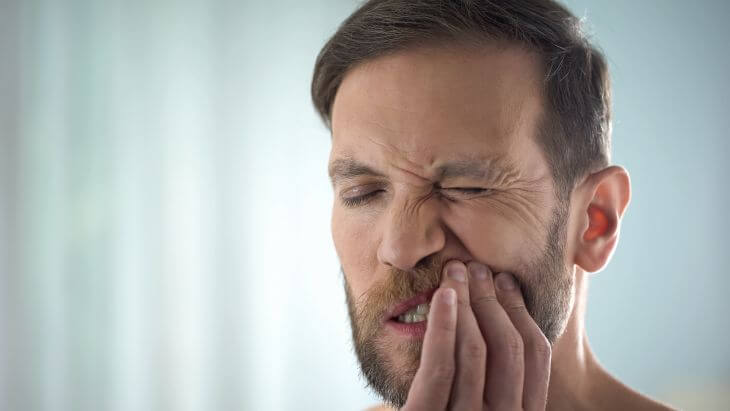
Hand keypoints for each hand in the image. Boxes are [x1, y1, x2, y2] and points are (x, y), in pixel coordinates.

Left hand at [401, 260, 550, 410]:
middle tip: (475, 267)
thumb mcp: (484, 401)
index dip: (521, 310)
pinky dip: (443, 325)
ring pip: (474, 350)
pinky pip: (441, 368)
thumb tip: (506, 313)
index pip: (536, 354)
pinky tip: (442, 295)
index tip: (504, 278)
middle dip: (493, 298)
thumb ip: (497, 376)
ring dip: (465, 301)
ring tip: (453, 271)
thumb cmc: (450, 410)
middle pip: (508, 346)